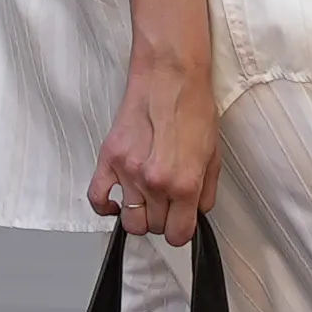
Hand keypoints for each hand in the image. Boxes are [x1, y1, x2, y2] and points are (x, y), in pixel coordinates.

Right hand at [88, 48, 218, 245]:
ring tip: (145, 200)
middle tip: (166, 202)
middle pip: (153, 228)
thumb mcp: (214, 155)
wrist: (170, 76)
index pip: (178, 235)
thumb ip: (205, 192)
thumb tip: (195, 214)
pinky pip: (97, 198)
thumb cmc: (193, 108)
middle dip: (162, 219)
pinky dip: (104, 207)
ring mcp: (129, 173)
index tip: (180, 223)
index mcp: (185, 184)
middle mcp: (156, 183)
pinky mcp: (109, 159)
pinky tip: (115, 203)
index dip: (180, 231)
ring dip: (138, 215)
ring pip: (129, 220)